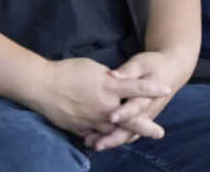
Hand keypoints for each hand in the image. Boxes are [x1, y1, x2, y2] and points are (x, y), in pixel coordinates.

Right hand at [31, 57, 171, 139]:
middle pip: (131, 120)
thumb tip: (116, 82)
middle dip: (147, 127)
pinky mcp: (81, 129)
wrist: (43, 86)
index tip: (166, 90)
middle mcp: (105, 107)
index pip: (136, 88)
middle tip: (160, 133)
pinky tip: (109, 142)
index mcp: (109, 88)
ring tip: (137, 140)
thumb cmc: (67, 71)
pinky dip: (103, 138)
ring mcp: (93, 121)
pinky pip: (96, 136)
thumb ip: (108, 78)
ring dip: (127, 137)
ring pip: (114, 132)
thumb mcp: (93, 68)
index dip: (152, 89)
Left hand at [85, 51, 189, 150]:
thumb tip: (112, 75)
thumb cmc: (154, 64)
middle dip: (114, 137)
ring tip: (94, 146)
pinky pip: (129, 133)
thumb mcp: (142, 63)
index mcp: (150, 95)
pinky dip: (115, 138)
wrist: (172, 71)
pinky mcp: (141, 120)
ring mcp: (145, 118)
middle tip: (98, 144)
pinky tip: (99, 141)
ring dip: (113, 141)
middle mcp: (148, 110)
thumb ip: (128, 71)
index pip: (136, 106)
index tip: (111, 118)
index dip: (125, 113)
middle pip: (132, 128)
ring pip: (129, 134)